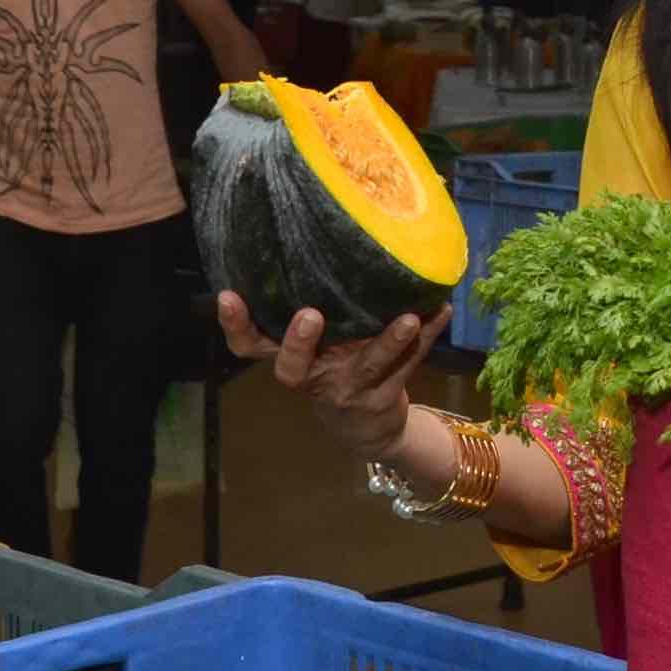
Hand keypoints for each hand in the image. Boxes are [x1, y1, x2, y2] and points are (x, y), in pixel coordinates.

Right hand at [220, 295, 430, 459]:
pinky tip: (442, 310)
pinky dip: (427, 335)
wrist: (367, 431)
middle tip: (310, 314)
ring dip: (389, 340)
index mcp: (290, 361)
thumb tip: (308, 239)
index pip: (249, 347)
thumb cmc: (333, 371)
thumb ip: (307, 310)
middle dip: (300, 341)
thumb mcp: (313, 349)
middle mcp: (313, 378)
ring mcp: (350, 390)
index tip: (228, 295)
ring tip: (407, 317)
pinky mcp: (384, 396)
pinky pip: (409, 363)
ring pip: (368, 365)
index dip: (235, 325)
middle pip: (294, 368)